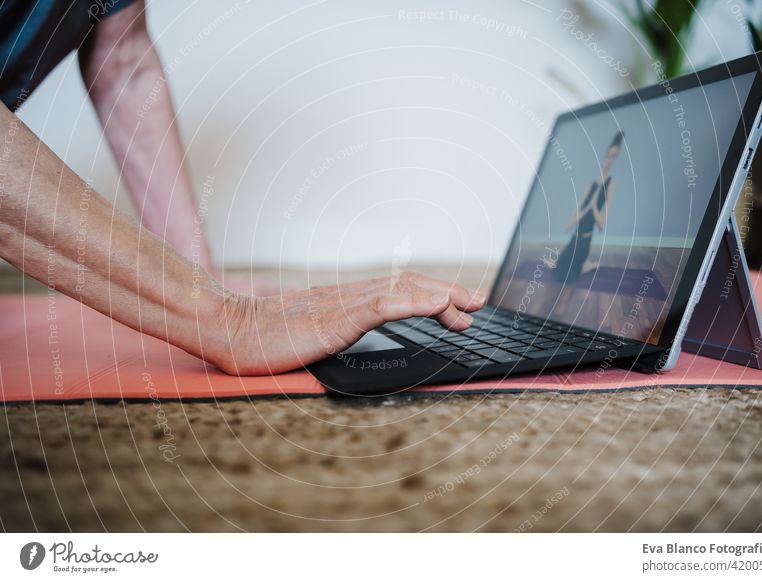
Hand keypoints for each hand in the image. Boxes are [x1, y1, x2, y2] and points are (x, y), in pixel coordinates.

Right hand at [205, 272, 486, 374]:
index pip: (398, 290)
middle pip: (409, 284)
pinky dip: (416, 301)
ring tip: (470, 304)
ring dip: (442, 295)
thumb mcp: (306, 334)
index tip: (457, 306)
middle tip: (478, 302)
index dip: (432, 294)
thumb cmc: (260, 335)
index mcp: (344, 300)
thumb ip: (331, 332)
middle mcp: (349, 295)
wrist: (226, 326)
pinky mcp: (336, 317)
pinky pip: (384, 304)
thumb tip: (346, 338)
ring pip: (404, 289)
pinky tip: (438, 305)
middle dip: (449, 291)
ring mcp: (344, 303)